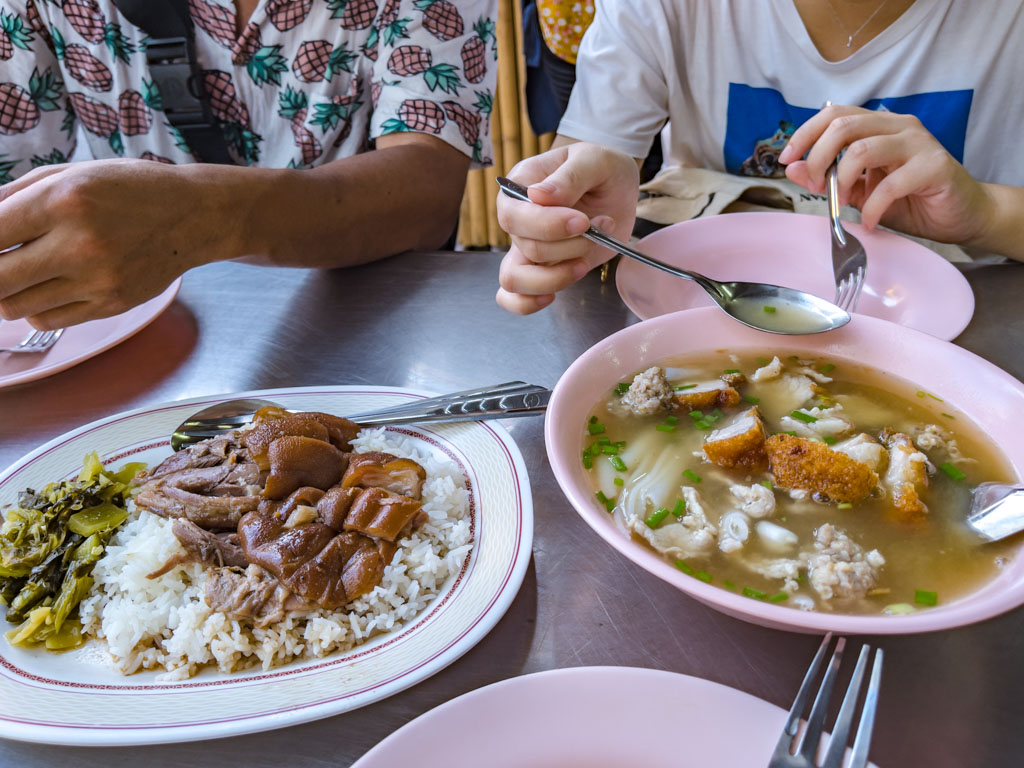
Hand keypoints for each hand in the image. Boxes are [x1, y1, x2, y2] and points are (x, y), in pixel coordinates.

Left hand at [0, 160, 236, 328]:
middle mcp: (80, 244)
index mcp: (64, 200)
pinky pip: (48, 319)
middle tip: (2, 259)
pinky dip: (36, 306)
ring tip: (24, 269)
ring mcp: (97, 280)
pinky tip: (51, 283)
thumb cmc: (131, 189)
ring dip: (8, 290)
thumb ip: (14, 195)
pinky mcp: (111, 304)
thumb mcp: (71, 173)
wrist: (194, 216)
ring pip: (15, 305)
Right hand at [495, 141, 638, 313]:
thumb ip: (569, 176)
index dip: (547, 225)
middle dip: (567, 247)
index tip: (583, 221)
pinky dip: (526, 304)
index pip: (514, 215)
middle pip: (525, 247)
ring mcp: (526, 246)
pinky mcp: (541, 268)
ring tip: (584, 263)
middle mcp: (516, 218)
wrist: (614, 186)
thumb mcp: (594, 160)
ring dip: (555, 277)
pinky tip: (552, 296)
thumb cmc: (601, 167)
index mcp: (519, 185)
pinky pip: (512, 297)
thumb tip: (538, 196)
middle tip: (597, 228)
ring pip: (515, 278)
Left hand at [780, 105, 992, 245]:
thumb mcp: (860, 191)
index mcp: (878, 126)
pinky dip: (871, 207)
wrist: (960, 214)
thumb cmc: (910, 200)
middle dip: (818, 159)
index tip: (786, 159)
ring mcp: (918, 142)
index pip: (834, 114)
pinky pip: (890, 184)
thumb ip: (829, 178)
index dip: (805, 134)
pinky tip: (868, 221)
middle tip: (816, 187)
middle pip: (843, 126)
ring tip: (843, 204)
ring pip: (862, 149)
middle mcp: (898, 126)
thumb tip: (794, 168)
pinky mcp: (934, 165)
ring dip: (842, 181)